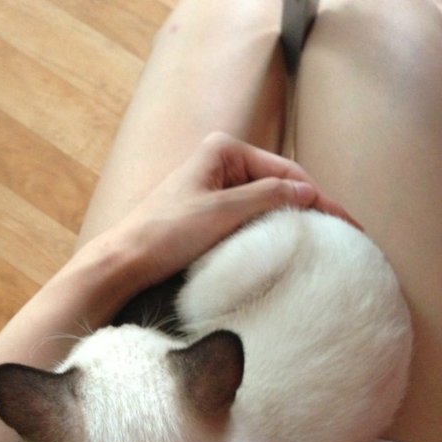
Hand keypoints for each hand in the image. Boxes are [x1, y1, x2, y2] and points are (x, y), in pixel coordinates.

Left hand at [100, 132, 357, 287]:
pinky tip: (288, 239)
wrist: (127, 260)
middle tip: (342, 232)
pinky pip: (250, 214)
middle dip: (310, 206)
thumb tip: (310, 193)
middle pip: (279, 184)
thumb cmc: (167, 233)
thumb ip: (268, 197)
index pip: (286, 172)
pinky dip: (271, 226)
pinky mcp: (210, 210)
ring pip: (267, 201)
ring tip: (323, 238)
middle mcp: (221, 162)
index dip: (319, 197)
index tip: (345, 223)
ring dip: (293, 217)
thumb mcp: (223, 212)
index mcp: (224, 150)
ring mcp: (216, 186)